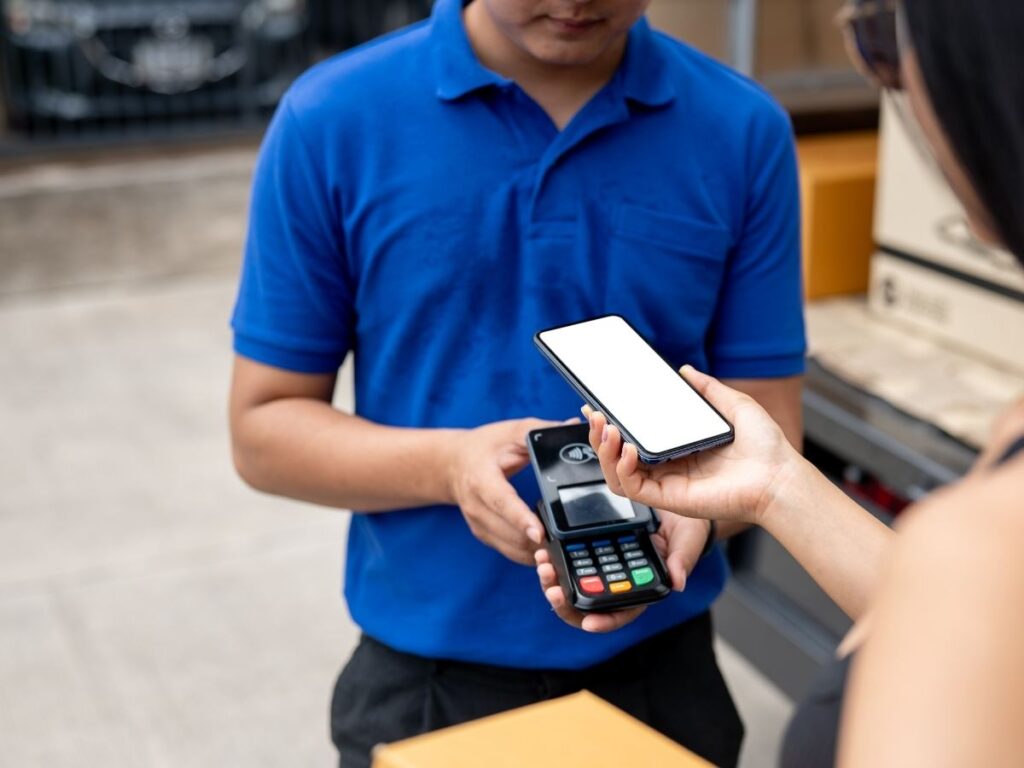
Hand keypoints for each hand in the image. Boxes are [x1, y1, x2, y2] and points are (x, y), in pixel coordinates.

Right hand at [447, 417, 563, 564]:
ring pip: (511, 548)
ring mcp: (478, 524)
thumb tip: (572, 427)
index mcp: (481, 478)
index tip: (540, 533)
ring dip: (536, 551)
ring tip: (562, 548)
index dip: (521, 519)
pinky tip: (547, 550)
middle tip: (567, 543)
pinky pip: (509, 552)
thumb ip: (540, 430)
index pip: (502, 502)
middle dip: (538, 542)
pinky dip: (529, 554)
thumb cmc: (484, 447)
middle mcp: (475, 506)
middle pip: (509, 533)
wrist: (453, 464)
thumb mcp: (510, 432)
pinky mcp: (483, 535)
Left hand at [534, 512, 710, 631]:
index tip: (587, 622)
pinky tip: (543, 548)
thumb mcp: (687, 540)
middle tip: (552, 589)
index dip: (604, 621)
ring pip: (572, 584)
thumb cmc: (686, 527)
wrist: (672, 500)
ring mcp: (602, 567)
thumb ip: (682, 560)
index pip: (622, 612)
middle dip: (566, 602)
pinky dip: (555, 557)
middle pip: (588, 605)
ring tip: (543, 564)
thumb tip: (678, 583)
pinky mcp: (590, 548)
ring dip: (554, 580)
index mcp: (642, 589)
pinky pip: (568, 559)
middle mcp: (619, 582)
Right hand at [585, 366, 799, 525]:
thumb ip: (708, 389)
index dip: (612, 425)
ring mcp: (667, 484)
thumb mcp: (735, 406)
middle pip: (618, 456)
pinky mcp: (669, 498)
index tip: (598, 407)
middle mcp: (669, 467)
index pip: (634, 438)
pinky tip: (625, 449)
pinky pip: (633, 487)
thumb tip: (685, 371)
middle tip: (594, 415)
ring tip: (604, 429)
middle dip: (599, 436)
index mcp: (679, 448)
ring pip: (618, 473)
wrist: (779, 477)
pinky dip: (621, 468)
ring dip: (603, 451)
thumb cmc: (766, 449)